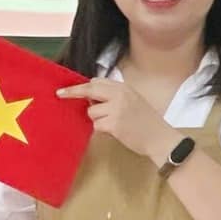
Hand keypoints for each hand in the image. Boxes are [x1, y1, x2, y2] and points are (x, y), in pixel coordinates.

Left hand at [56, 79, 181, 160]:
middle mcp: (120, 95)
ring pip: (91, 112)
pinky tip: (116, 132)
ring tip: (115, 124)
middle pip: (90, 89)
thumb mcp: (133, 101)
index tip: (67, 88)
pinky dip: (102, 130)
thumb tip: (89, 97)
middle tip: (59, 94)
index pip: (97, 82)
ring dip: (97, 120)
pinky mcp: (114, 123)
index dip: (83, 86)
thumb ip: (113, 97)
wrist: (161, 138)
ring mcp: (117, 108)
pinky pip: (96, 125)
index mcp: (124, 88)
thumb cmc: (146, 122)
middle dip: (73, 92)